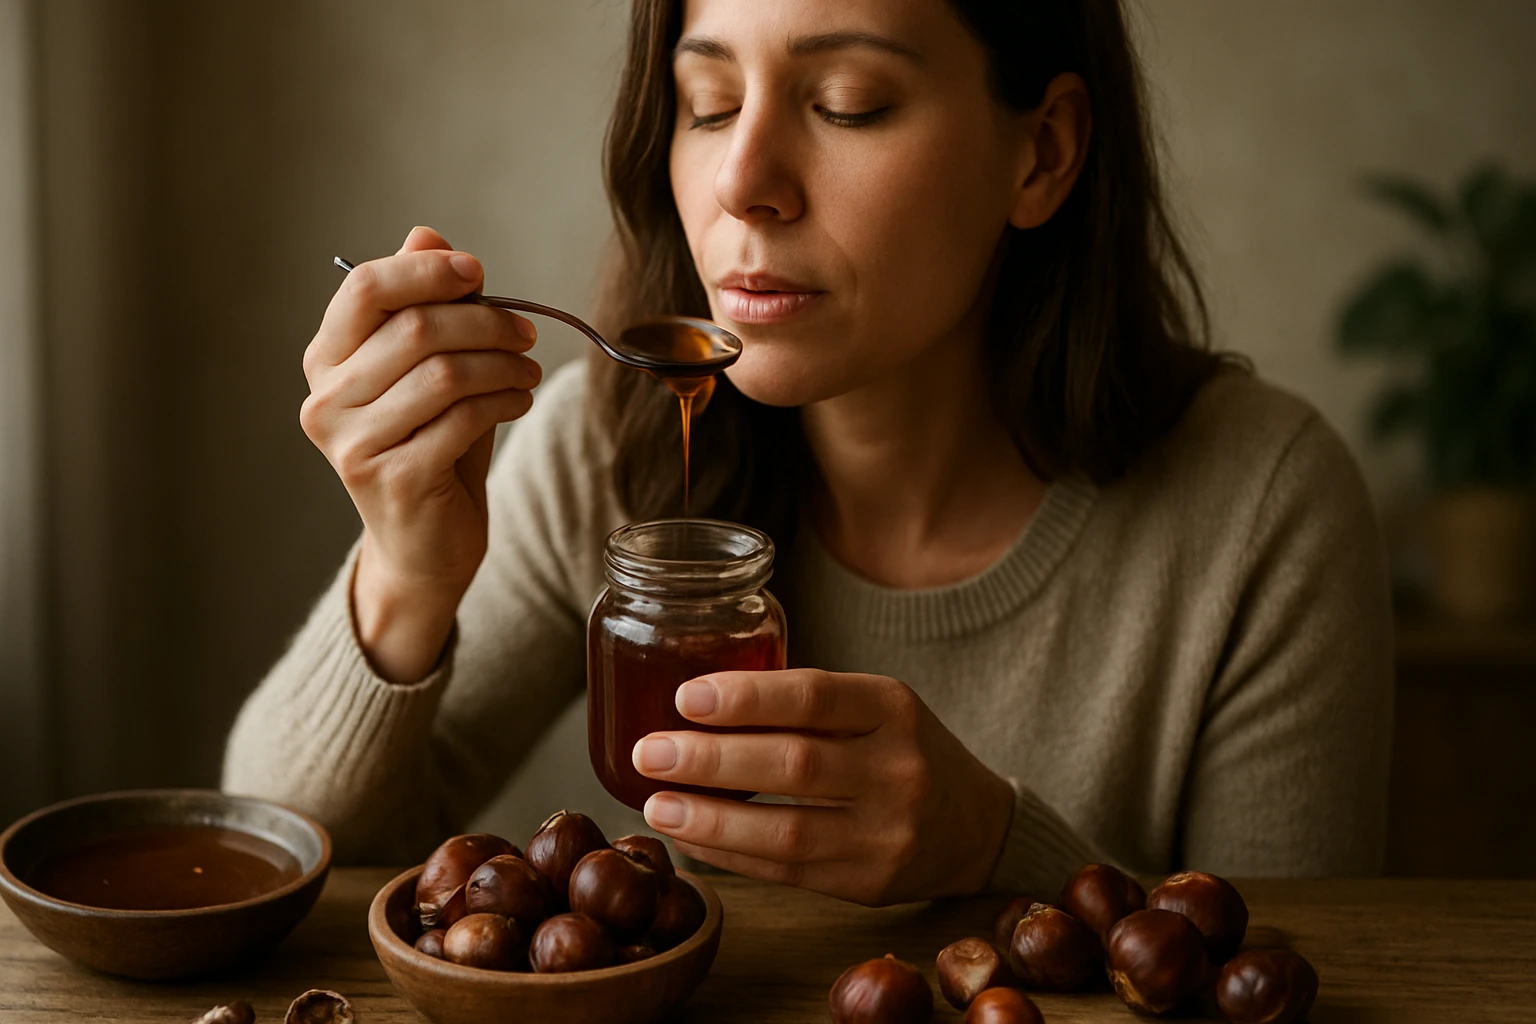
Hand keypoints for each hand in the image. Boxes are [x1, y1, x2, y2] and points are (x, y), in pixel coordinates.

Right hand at [300, 226, 541, 681]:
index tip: (478, 272)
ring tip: (527, 374)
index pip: (364, 289)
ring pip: (444, 373)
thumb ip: (423, 307)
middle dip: (485, 322)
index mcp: (326, 362)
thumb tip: (427, 234)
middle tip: (526, 332)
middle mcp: (327, 401)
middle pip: (415, 328)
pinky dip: (503, 402)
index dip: (426, 271)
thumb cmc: (430, 447)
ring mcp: (354, 445)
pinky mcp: (394, 479)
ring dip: (502, 365)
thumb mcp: (427, 371)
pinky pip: (463, 419)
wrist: (425, 547)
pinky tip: (518, 403)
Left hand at [631, 669, 1014, 905]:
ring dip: (710, 819)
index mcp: (894, 708)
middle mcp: (896, 770)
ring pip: (786, 831)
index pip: (815, 696)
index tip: (686, 697)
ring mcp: (885, 834)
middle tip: (650, 751)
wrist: (977, 828)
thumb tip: (694, 702)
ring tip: (655, 804)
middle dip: (711, 760)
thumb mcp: (876, 707)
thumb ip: (806, 704)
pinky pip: (786, 871)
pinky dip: (730, 854)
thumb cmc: (902, 750)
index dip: (747, 698)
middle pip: (794, 765)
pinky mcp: (868, 884)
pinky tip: (690, 837)